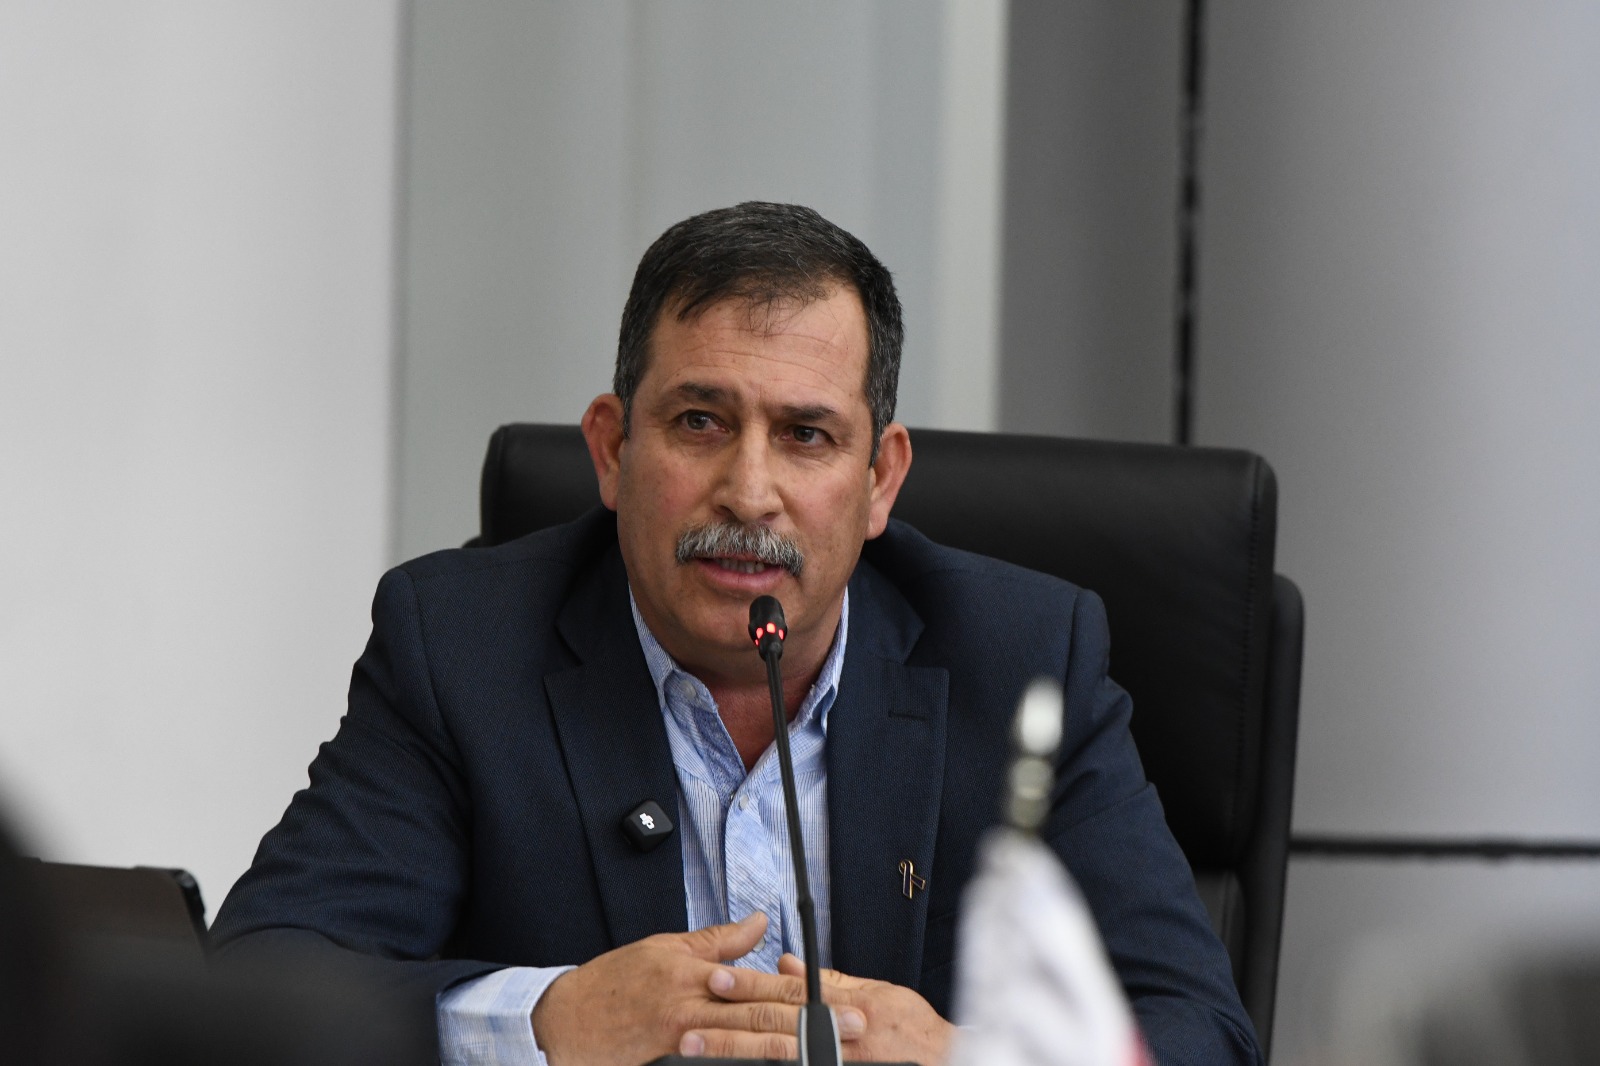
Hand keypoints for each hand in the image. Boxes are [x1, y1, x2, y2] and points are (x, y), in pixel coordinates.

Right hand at [533, 912, 817, 1065]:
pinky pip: (716, 1063)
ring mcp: (684, 1038)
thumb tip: (760, 920)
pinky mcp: (671, 1060)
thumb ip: (718, 940)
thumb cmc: (614, 983)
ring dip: (789, 1049)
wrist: (564, 1021)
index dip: (806, 989)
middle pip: (764, 1014)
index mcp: (699, 973)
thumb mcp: (666, 948)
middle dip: (814, 1023)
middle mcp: (696, 1005)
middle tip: (854, 1028)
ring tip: (826, 1054)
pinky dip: (745, 1064)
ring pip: (747, 1044)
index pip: (763, 980)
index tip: (842, 996)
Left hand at [692, 952, 952, 1064]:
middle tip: (689, 1018)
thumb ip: (831, 979)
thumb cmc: (913, 1030)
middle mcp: (836, 1036)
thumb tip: (787, 962)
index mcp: (845, 1005)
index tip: (715, 975)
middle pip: (773, 1025)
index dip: (749, 982)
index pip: (787, 990)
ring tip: (696, 1050)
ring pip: (776, 1057)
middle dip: (729, 1021)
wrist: (943, 1063)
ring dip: (734, 1052)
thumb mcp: (878, 993)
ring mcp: (833, 1062)